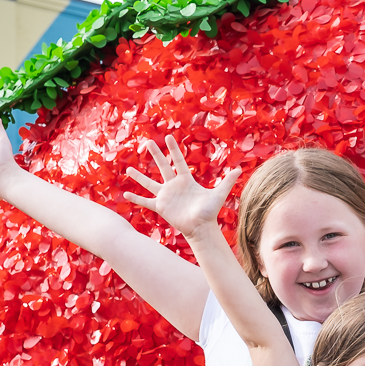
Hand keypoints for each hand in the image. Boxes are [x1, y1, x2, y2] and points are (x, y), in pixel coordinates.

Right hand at [124, 135, 241, 235]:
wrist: (201, 228)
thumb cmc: (210, 212)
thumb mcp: (219, 194)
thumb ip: (227, 181)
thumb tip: (240, 169)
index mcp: (186, 180)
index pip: (178, 161)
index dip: (173, 149)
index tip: (167, 137)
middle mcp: (174, 186)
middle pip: (162, 166)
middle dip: (156, 154)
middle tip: (147, 142)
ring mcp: (166, 196)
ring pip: (150, 183)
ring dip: (139, 176)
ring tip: (128, 170)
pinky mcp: (161, 207)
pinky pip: (146, 201)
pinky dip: (136, 199)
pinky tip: (125, 195)